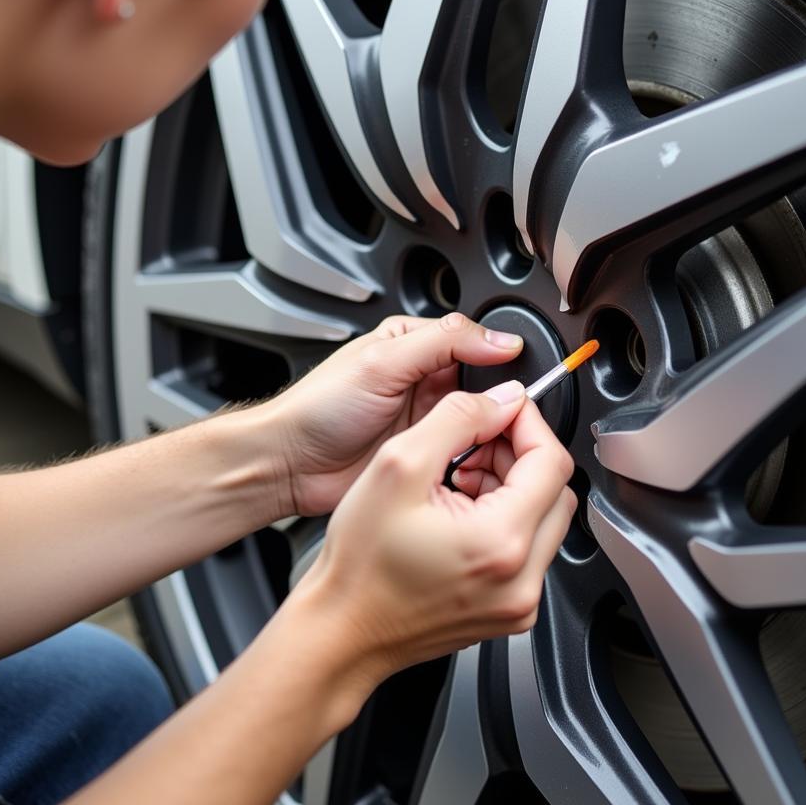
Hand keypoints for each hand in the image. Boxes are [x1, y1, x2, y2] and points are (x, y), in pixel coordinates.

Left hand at [261, 313, 523, 517]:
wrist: (290, 465)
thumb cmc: (319, 408)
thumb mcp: (384, 362)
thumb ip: (443, 343)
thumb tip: (498, 339)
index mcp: (414, 342)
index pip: (472, 340)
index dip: (497, 358)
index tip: (515, 378)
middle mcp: (423, 378)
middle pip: (482, 381)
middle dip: (496, 397)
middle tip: (505, 411)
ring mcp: (425, 417)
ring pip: (476, 417)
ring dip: (486, 427)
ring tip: (489, 435)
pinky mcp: (424, 451)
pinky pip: (462, 450)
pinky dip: (473, 455)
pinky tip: (474, 457)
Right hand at [294, 384, 576, 680]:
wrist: (342, 630)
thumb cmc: (360, 565)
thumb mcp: (398, 464)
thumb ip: (458, 418)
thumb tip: (501, 400)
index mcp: (501, 541)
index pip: (552, 460)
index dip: (528, 423)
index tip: (502, 410)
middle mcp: (522, 578)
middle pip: (556, 488)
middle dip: (520, 454)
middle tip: (475, 445)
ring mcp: (519, 600)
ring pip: (546, 517)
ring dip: (514, 485)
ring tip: (461, 478)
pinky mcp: (510, 610)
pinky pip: (530, 549)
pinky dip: (507, 519)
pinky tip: (462, 511)